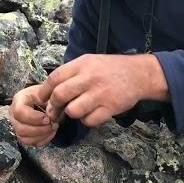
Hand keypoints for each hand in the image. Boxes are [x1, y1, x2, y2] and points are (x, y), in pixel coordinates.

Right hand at [8, 84, 58, 146]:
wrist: (49, 99)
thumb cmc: (49, 95)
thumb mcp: (50, 92)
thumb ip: (50, 100)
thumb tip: (50, 113)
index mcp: (19, 100)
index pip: (19, 112)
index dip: (34, 118)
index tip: (48, 118)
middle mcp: (15, 114)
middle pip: (21, 129)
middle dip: (40, 129)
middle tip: (53, 124)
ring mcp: (18, 125)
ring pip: (24, 138)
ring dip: (42, 135)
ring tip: (53, 127)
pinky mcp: (24, 134)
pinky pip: (30, 142)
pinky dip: (43, 140)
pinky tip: (51, 132)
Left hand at [38, 53, 168, 127]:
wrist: (140, 74)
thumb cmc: (112, 69)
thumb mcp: (91, 61)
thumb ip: (72, 73)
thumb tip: (50, 91)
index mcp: (83, 64)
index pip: (54, 78)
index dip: (44, 91)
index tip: (42, 99)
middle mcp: (90, 78)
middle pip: (59, 96)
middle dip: (54, 106)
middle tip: (56, 110)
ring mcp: (101, 93)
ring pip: (73, 111)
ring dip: (73, 113)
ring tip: (80, 110)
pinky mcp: (111, 107)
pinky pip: (90, 120)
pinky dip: (88, 120)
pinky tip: (93, 114)